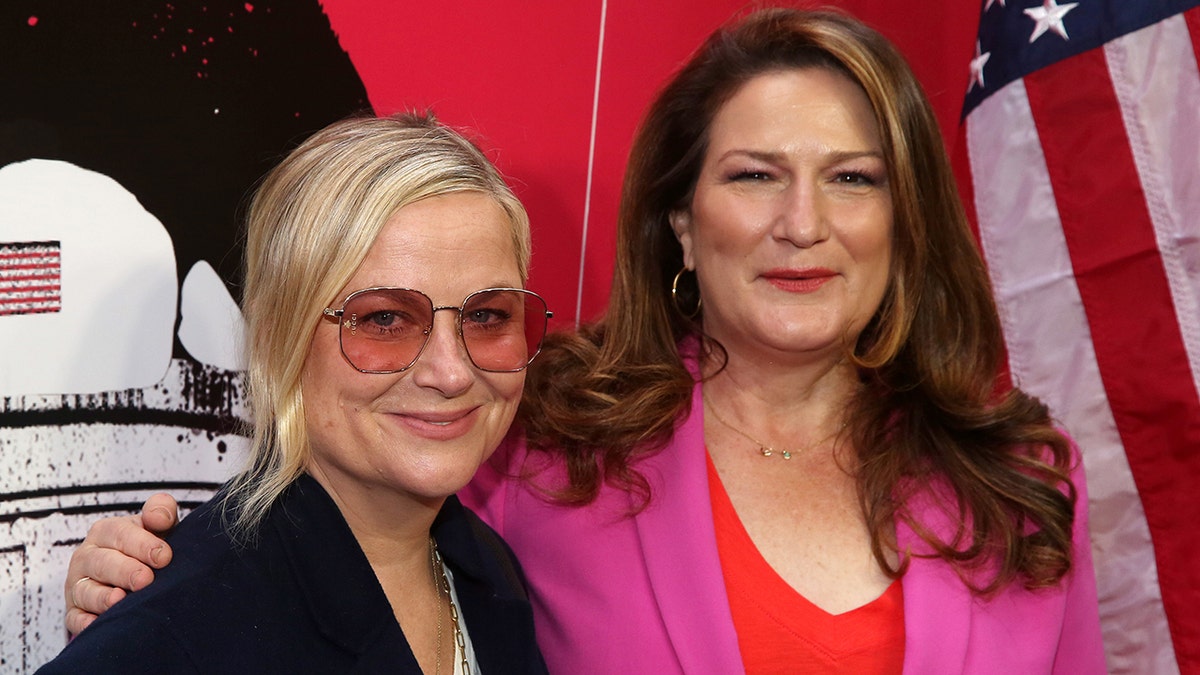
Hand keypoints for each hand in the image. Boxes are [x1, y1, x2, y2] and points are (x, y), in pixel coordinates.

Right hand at [64, 493, 179, 634]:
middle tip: (146, 579)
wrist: (137, 574)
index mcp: (106, 532)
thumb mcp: (157, 526)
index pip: (119, 534)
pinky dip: (84, 622)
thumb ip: (161, 512)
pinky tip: (96, 624)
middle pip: (101, 562)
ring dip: (103, 597)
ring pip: (86, 591)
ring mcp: (78, 585)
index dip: (141, 544)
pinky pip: (75, 618)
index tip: (164, 556)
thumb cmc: (149, 547)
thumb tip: (159, 516)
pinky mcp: (75, 612)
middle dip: (124, 571)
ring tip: (120, 600)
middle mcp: (87, 557)